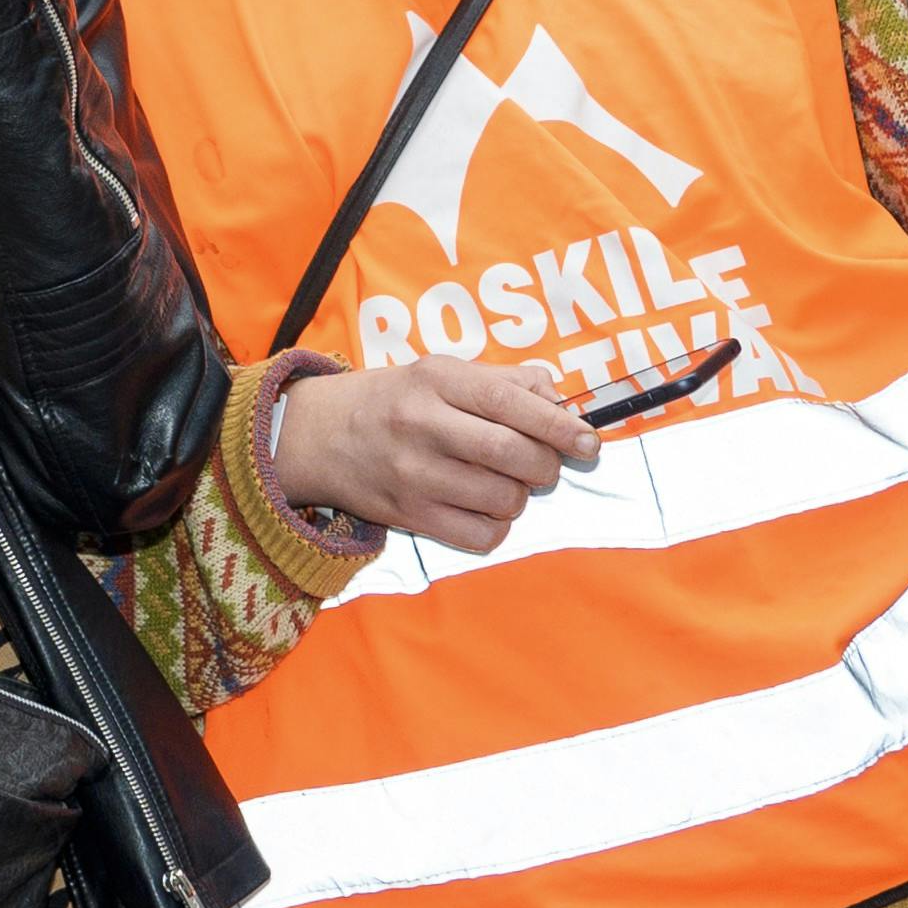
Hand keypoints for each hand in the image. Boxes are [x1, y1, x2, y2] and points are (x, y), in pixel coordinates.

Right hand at [265, 356, 598, 554]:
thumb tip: (559, 400)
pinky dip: (496, 526)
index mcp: (436, 380)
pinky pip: (480, 535)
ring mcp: (414, 474)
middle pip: (513, 455)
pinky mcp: (408, 515)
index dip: (561, 426)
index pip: (513, 404)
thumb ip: (504, 381)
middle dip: (546, 464)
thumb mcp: (440, 372)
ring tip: (505, 482)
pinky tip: (483, 507)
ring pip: (503, 499)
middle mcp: (424, 425)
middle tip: (545, 464)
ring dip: (520, 496)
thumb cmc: (393, 399)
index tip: (588, 442)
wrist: (318, 435)